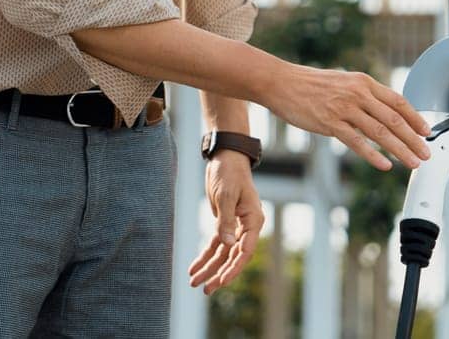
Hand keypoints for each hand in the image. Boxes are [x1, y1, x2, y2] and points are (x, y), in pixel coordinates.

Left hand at [188, 151, 262, 294]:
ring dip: (209, 268)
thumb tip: (228, 245)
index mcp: (253, 221)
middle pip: (233, 256)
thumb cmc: (229, 173)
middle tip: (206, 289)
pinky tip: (194, 268)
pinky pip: (215, 245)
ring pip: (222, 254)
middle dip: (219, 273)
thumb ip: (226, 221)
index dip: (234, 268)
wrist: (226, 158)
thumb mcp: (226, 196)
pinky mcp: (223, 224)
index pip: (245, 250)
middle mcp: (246, 227)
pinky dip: (204, 256)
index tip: (222, 281)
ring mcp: (235, 227)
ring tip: (195, 283)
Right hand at [265, 65, 431, 170]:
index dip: (415, 118)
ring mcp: (344, 108)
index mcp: (363, 82)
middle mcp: (357, 93)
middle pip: (393, 119)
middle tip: (426, 153)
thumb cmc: (310, 84)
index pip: (397, 101)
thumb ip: (363, 95)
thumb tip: (384, 111)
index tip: (427, 132)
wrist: (281, 83)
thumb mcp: (342, 82)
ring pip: (380, 132)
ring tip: (413, 163)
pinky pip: (356, 142)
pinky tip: (384, 165)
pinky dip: (373, 155)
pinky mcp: (330, 122)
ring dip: (400, 150)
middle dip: (413, 139)